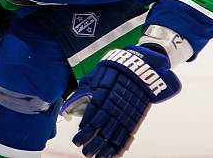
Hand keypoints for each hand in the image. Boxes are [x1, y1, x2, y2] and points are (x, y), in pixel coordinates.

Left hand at [61, 46, 180, 156]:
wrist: (141, 65)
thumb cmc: (115, 68)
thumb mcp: (97, 73)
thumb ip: (85, 89)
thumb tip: (71, 104)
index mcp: (105, 91)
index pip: (92, 113)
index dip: (85, 128)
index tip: (77, 139)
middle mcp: (115, 102)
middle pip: (102, 125)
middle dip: (92, 140)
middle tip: (83, 151)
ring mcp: (127, 110)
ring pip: (114, 131)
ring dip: (104, 146)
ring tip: (95, 156)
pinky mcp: (136, 115)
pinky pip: (127, 133)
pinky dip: (119, 145)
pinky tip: (112, 155)